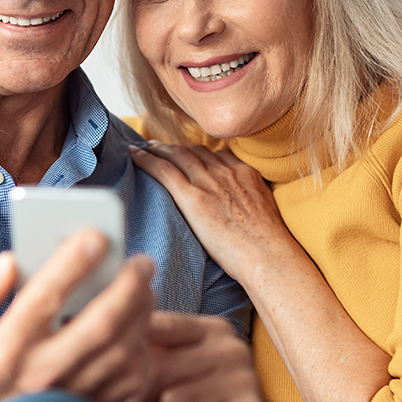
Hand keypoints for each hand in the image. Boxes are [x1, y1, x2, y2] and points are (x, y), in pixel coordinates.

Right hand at [0, 232, 156, 401]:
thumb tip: (10, 262)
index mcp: (5, 348)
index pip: (44, 298)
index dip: (72, 263)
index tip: (96, 235)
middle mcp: (41, 374)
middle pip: (100, 325)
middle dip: (127, 287)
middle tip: (140, 261)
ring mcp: (71, 396)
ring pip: (123, 352)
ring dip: (142, 313)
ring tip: (145, 285)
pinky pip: (130, 378)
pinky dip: (143, 347)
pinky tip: (139, 324)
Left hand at [125, 312, 273, 401]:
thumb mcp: (170, 374)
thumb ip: (146, 352)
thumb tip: (99, 341)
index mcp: (211, 328)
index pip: (156, 328)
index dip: (126, 358)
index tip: (114, 382)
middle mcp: (233, 348)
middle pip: (161, 366)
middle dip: (136, 398)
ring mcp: (246, 381)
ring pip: (174, 400)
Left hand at [128, 141, 291, 284]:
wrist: (267, 255)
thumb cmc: (267, 246)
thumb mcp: (263, 213)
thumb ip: (248, 204)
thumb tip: (237, 214)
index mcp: (246, 173)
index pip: (218, 155)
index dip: (199, 153)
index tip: (188, 154)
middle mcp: (227, 172)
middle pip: (196, 151)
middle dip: (176, 147)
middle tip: (159, 146)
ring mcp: (209, 182)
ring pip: (178, 155)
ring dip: (158, 149)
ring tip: (144, 147)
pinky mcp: (193, 196)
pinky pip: (164, 170)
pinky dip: (147, 159)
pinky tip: (134, 154)